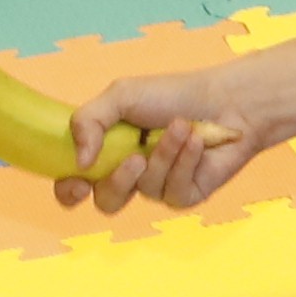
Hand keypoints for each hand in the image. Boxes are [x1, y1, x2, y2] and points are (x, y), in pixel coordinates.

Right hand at [55, 54, 294, 209]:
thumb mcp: (121, 95)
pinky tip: (196, 141)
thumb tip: (78, 161)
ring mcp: (157, 187)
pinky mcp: (184, 195)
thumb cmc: (172, 95)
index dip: (69, 190)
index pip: (74, 183)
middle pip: (106, 201)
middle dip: (118, 182)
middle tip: (134, 160)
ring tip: (180, 126)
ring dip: (163, 154)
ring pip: (144, 189)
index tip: (78, 181)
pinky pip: (172, 191)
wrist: (226, 100)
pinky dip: (184, 161)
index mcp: (106, 152)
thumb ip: (89, 120)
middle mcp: (129, 174)